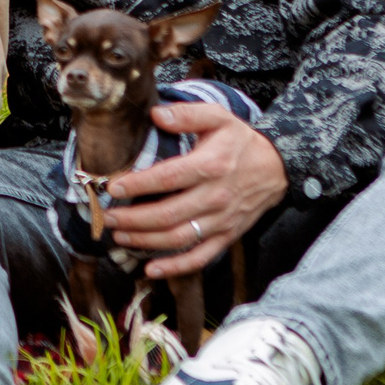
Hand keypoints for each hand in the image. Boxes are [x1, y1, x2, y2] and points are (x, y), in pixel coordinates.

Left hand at [100, 103, 287, 279]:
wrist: (277, 168)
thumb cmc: (241, 142)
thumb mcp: (218, 118)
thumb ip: (187, 114)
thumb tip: (156, 114)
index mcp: (210, 166)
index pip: (167, 179)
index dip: (138, 185)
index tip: (114, 188)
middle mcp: (215, 197)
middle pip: (167, 215)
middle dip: (132, 219)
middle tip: (107, 217)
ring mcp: (221, 221)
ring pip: (178, 238)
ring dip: (145, 241)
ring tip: (119, 236)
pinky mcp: (227, 236)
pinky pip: (200, 258)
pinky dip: (175, 267)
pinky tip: (151, 270)